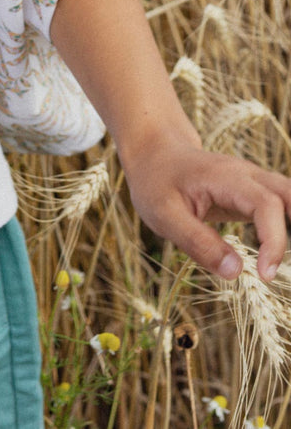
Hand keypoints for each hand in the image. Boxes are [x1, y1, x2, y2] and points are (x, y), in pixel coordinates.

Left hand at [120, 131, 290, 281]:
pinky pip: (280, 205)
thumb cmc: (155, 182)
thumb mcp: (164, 215)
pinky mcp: (251, 193)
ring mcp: (251, 181)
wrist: (153, 154)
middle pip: (288, 194)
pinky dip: (289, 223)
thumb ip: (198, 243)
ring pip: (289, 195)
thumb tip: (236, 272)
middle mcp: (245, 174)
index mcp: (225, 177)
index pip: (265, 204)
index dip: (273, 240)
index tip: (264, 275)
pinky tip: (280, 251)